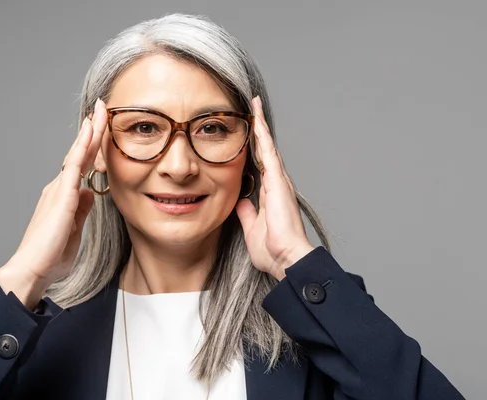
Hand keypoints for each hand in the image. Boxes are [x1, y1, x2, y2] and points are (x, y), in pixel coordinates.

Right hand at [0, 99, 107, 307]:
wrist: (32, 270)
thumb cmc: (51, 257)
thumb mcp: (74, 231)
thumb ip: (81, 211)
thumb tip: (89, 194)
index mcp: (64, 198)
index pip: (82, 166)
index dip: (92, 147)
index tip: (101, 129)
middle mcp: (59, 188)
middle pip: (80, 153)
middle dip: (92, 130)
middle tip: (102, 107)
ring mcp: (59, 190)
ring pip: (78, 153)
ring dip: (90, 131)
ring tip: (100, 109)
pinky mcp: (61, 195)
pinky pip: (74, 165)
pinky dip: (83, 146)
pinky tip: (90, 130)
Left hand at [236, 96, 314, 280]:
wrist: (285, 259)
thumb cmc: (272, 250)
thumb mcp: (251, 228)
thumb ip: (247, 213)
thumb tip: (241, 201)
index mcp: (269, 193)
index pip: (259, 164)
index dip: (253, 147)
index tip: (246, 132)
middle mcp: (275, 183)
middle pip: (265, 149)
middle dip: (258, 128)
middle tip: (252, 107)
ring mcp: (278, 181)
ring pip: (267, 145)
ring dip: (260, 125)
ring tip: (253, 104)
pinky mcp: (277, 181)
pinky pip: (268, 151)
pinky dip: (262, 134)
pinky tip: (256, 118)